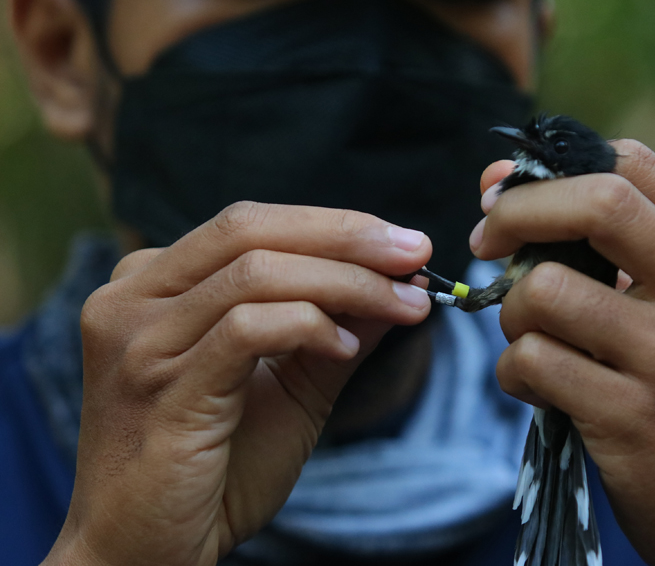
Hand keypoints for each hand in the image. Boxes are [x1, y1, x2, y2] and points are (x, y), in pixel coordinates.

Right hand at [43, 202, 431, 565]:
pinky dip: (310, 326)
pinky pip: (246, 330)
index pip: (251, 226)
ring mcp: (139, 341)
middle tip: (415, 252)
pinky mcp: (160, 389)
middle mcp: (133, 298)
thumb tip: (396, 283)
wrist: (148, 553)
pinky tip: (348, 347)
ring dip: (347, 283)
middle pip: (249, 230)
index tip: (404, 245)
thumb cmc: (215, 470)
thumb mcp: (289, 386)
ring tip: (404, 305)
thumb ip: (333, 328)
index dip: (334, 226)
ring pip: (255, 273)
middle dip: (346, 236)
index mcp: (154, 284)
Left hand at [476, 144, 654, 564]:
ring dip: (511, 315)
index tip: (505, 199)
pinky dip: (513, 373)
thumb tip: (499, 179)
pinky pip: (529, 361)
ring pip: (543, 291)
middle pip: (595, 202)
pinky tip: (538, 389)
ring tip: (532, 342)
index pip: (631, 162)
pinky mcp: (634, 416)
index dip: (550, 172)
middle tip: (484, 244)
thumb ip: (604, 242)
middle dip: (515, 214)